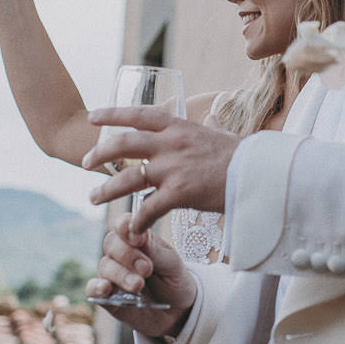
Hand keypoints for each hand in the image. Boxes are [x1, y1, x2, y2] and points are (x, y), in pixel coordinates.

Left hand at [83, 108, 237, 233]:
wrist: (259, 175)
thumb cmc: (244, 157)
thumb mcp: (223, 135)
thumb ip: (212, 126)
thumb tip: (211, 117)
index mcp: (179, 127)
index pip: (139, 115)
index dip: (112, 114)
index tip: (93, 116)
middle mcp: (172, 144)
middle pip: (124, 144)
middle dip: (100, 154)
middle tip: (85, 164)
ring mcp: (174, 168)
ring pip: (129, 177)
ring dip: (108, 189)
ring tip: (93, 198)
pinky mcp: (179, 193)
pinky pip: (149, 208)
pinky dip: (138, 220)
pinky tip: (132, 229)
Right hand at [87, 216, 192, 337]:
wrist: (179, 311)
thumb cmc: (174, 281)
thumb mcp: (172, 263)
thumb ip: (154, 249)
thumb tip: (138, 233)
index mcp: (138, 240)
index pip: (123, 225)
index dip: (125, 227)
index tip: (139, 239)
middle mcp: (121, 255)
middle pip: (111, 244)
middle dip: (128, 255)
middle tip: (147, 269)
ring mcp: (113, 275)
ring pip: (105, 267)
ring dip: (121, 275)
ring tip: (139, 285)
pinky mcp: (107, 297)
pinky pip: (93, 290)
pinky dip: (96, 287)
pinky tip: (106, 288)